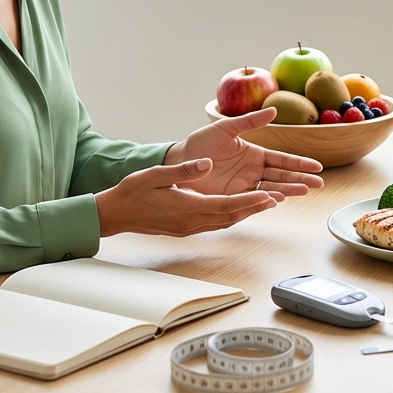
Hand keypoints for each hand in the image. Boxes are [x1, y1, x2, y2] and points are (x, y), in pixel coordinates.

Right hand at [95, 159, 281, 236]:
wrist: (115, 214)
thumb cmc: (133, 192)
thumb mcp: (157, 175)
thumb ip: (184, 170)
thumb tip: (206, 163)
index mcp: (188, 207)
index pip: (227, 206)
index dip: (251, 202)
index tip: (269, 196)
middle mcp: (192, 222)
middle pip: (231, 217)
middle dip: (255, 208)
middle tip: (277, 199)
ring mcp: (188, 228)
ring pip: (224, 222)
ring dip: (244, 214)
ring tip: (263, 204)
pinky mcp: (184, 229)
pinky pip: (214, 224)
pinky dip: (229, 216)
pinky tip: (235, 210)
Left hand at [164, 108, 324, 196]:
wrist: (179, 162)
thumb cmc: (200, 143)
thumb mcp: (225, 128)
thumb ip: (249, 121)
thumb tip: (274, 111)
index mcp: (254, 154)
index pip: (282, 160)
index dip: (299, 163)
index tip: (317, 167)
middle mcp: (252, 171)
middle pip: (282, 176)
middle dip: (301, 179)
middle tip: (319, 184)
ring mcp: (244, 186)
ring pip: (272, 189)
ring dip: (288, 190)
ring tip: (305, 191)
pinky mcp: (233, 198)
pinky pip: (253, 199)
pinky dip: (266, 199)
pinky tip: (279, 199)